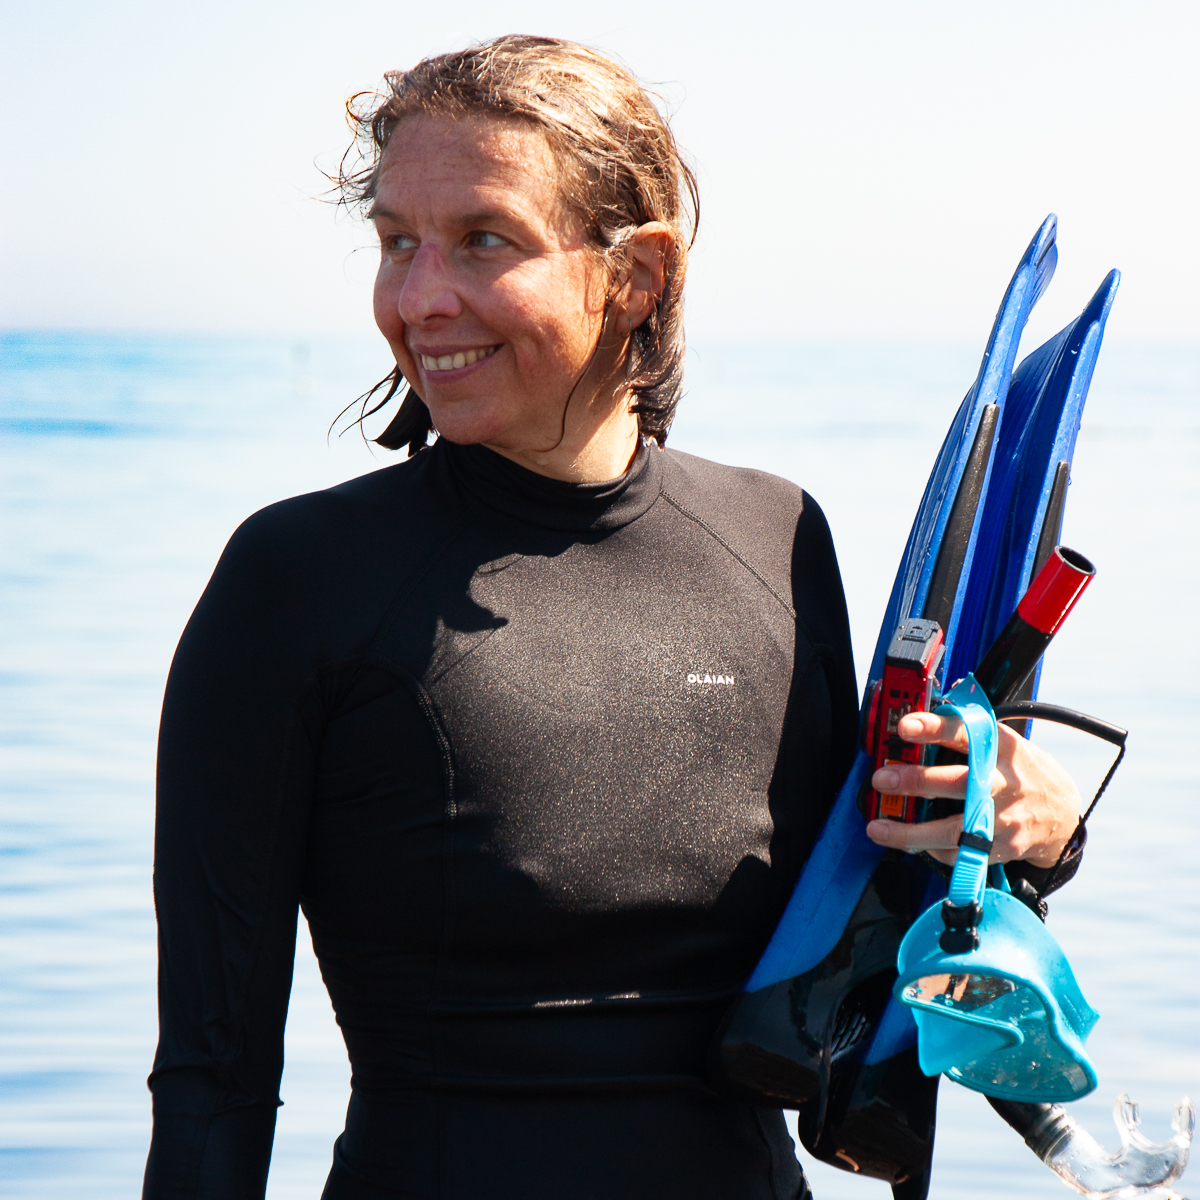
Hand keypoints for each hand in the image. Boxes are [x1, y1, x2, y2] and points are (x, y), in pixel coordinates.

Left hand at [864, 711, 1080, 867]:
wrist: (1063, 815)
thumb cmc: (1021, 772)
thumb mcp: (1004, 743)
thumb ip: (968, 734)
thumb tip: (918, 720)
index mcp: (1003, 748)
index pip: (966, 732)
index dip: (934, 728)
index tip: (905, 726)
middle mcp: (1004, 782)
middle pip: (956, 782)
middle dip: (914, 781)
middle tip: (881, 779)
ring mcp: (1005, 818)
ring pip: (953, 829)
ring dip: (910, 832)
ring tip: (877, 828)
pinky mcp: (1004, 847)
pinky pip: (961, 853)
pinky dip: (934, 849)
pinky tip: (914, 842)